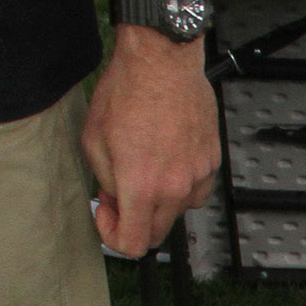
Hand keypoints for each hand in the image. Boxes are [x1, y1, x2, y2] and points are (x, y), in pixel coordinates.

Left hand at [81, 31, 221, 258]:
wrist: (162, 61)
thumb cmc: (128, 91)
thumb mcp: (94, 140)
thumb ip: (105, 180)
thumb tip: (115, 198)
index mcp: (141, 186)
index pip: (132, 243)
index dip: (113, 236)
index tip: (107, 215)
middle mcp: (174, 188)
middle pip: (158, 233)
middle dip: (135, 220)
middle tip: (121, 194)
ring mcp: (197, 175)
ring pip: (179, 211)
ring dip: (160, 201)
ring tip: (148, 170)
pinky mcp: (211, 161)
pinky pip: (197, 188)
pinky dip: (181, 183)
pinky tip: (168, 158)